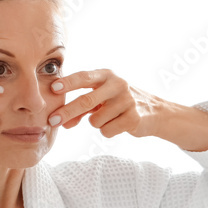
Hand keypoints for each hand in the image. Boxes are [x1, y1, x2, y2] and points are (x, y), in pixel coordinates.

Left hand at [46, 69, 166, 137]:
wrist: (154, 112)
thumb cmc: (119, 103)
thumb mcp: (102, 98)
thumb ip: (81, 107)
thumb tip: (61, 123)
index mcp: (107, 75)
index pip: (84, 77)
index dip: (68, 82)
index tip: (53, 88)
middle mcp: (118, 84)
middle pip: (86, 100)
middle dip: (67, 112)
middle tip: (52, 121)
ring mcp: (127, 101)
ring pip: (95, 121)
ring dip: (96, 124)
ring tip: (109, 118)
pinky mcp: (134, 118)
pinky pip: (107, 131)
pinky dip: (108, 132)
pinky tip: (118, 124)